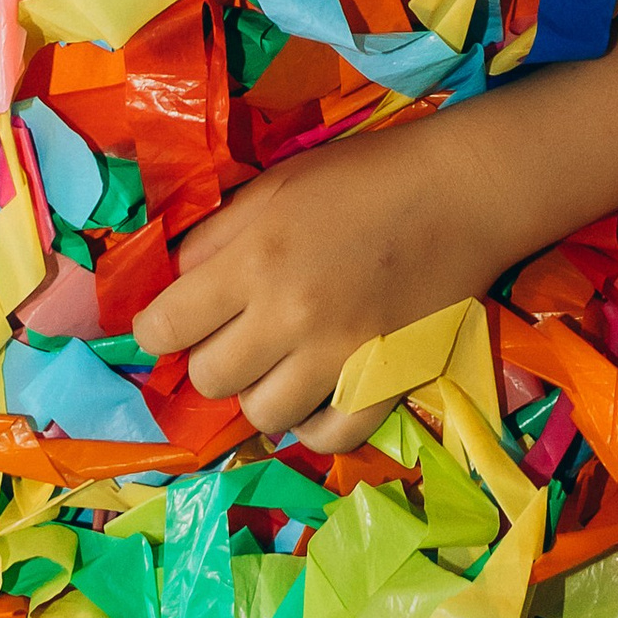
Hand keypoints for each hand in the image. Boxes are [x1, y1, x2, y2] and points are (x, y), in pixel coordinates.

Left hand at [135, 104, 524, 452]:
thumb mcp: (275, 186)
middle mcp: (291, 315)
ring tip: (278, 363)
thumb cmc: (362, 178)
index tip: (171, 320)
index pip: (167, 325)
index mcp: (257, 259)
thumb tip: (169, 282)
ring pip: (262, 416)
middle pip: (209, 378)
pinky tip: (314, 395)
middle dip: (209, 356)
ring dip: (259, 391)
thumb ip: (216, 236)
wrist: (460, 192)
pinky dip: (313, 424)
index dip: (157, 326)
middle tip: (235, 332)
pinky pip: (328, 439)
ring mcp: (341, 357)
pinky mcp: (385, 383)